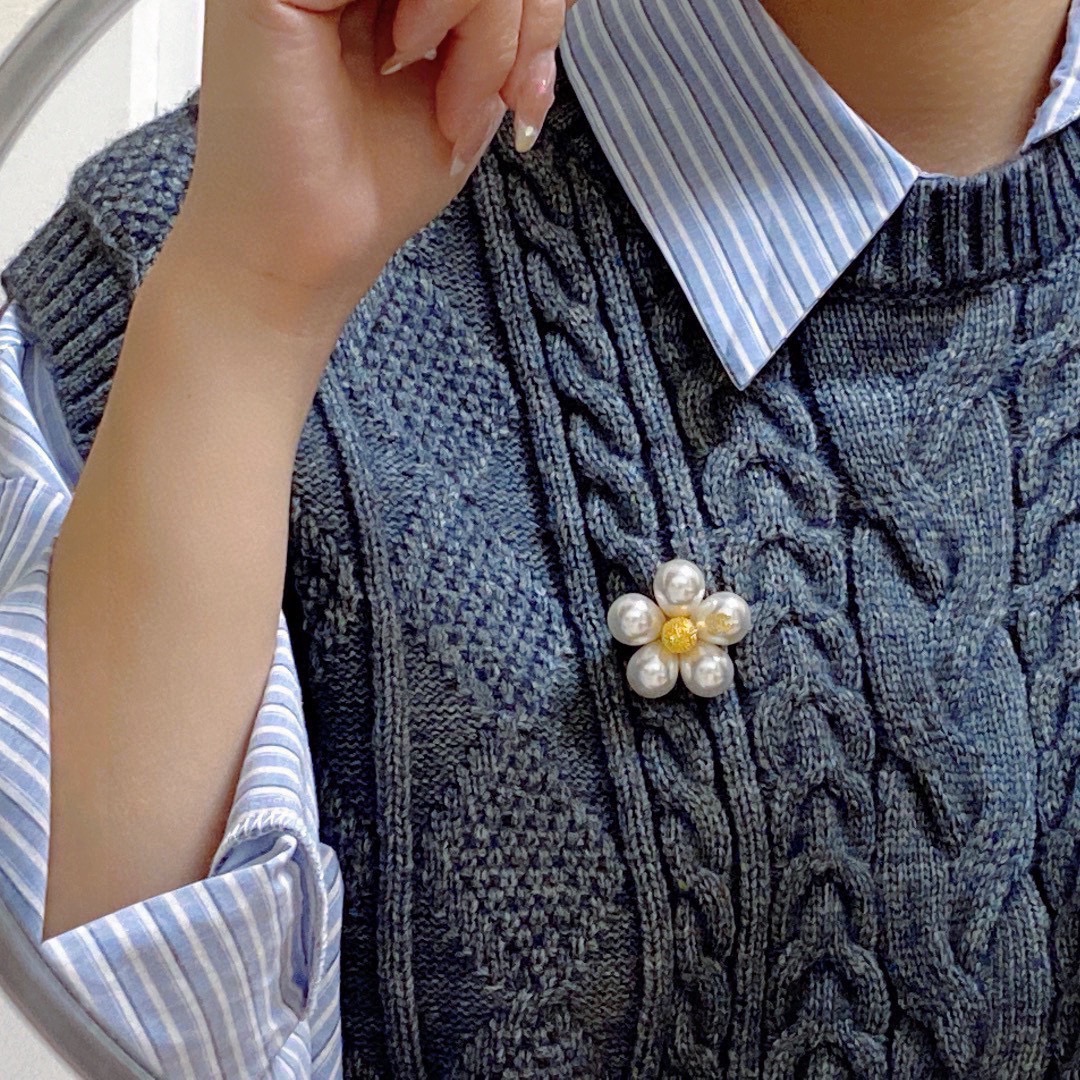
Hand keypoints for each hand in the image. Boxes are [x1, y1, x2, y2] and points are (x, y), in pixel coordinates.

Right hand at [169, 0, 573, 341]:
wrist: (302, 254)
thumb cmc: (368, 183)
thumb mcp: (470, 77)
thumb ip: (499, 12)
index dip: (534, 7)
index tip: (527, 89)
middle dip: (525, 15)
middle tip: (505, 96)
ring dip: (489, 26)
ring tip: (450, 100)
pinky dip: (453, 6)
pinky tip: (407, 60)